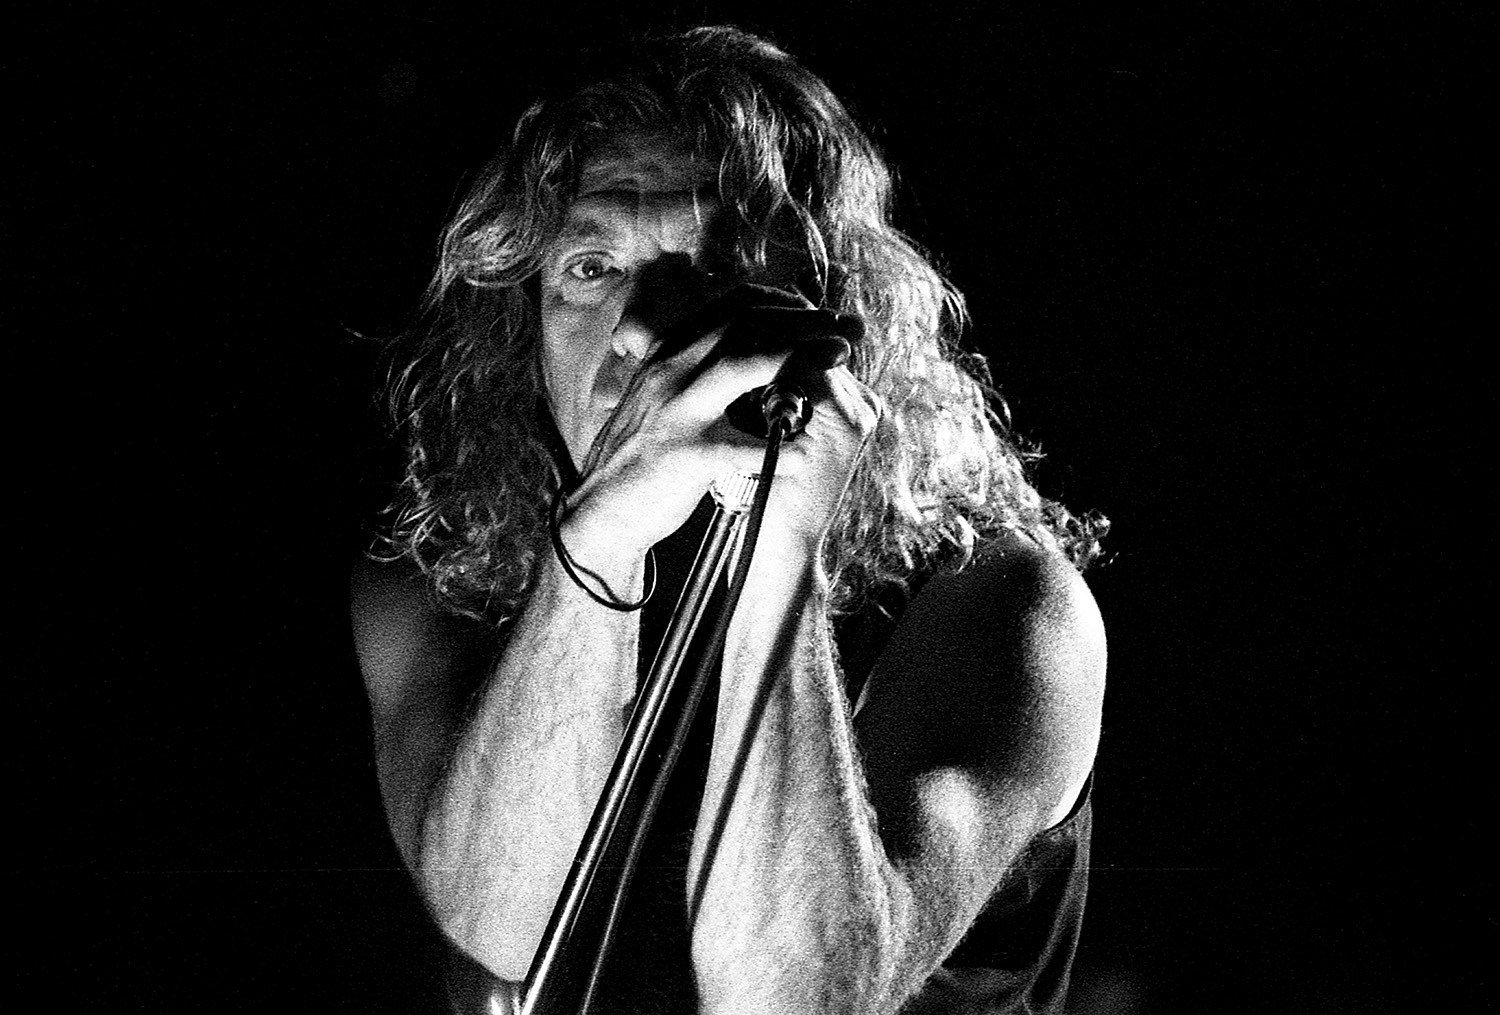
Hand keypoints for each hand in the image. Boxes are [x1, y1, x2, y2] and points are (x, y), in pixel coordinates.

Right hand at [558, 331, 877, 586]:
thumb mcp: (663, 397)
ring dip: (797, 356)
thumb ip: (697, 367)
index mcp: (668, 355)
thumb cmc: (643, 458)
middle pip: (743, 325)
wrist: (601, 510)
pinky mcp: (681, 456)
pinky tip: (806, 456)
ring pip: (739, 366)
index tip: (821, 312)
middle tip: (849, 330)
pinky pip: (737, 448)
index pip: (730, 308)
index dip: (783, 303)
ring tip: (841, 357)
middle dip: (803, 321)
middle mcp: (669, 372)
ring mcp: (674, 412)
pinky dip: (776, 450)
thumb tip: (747, 346)